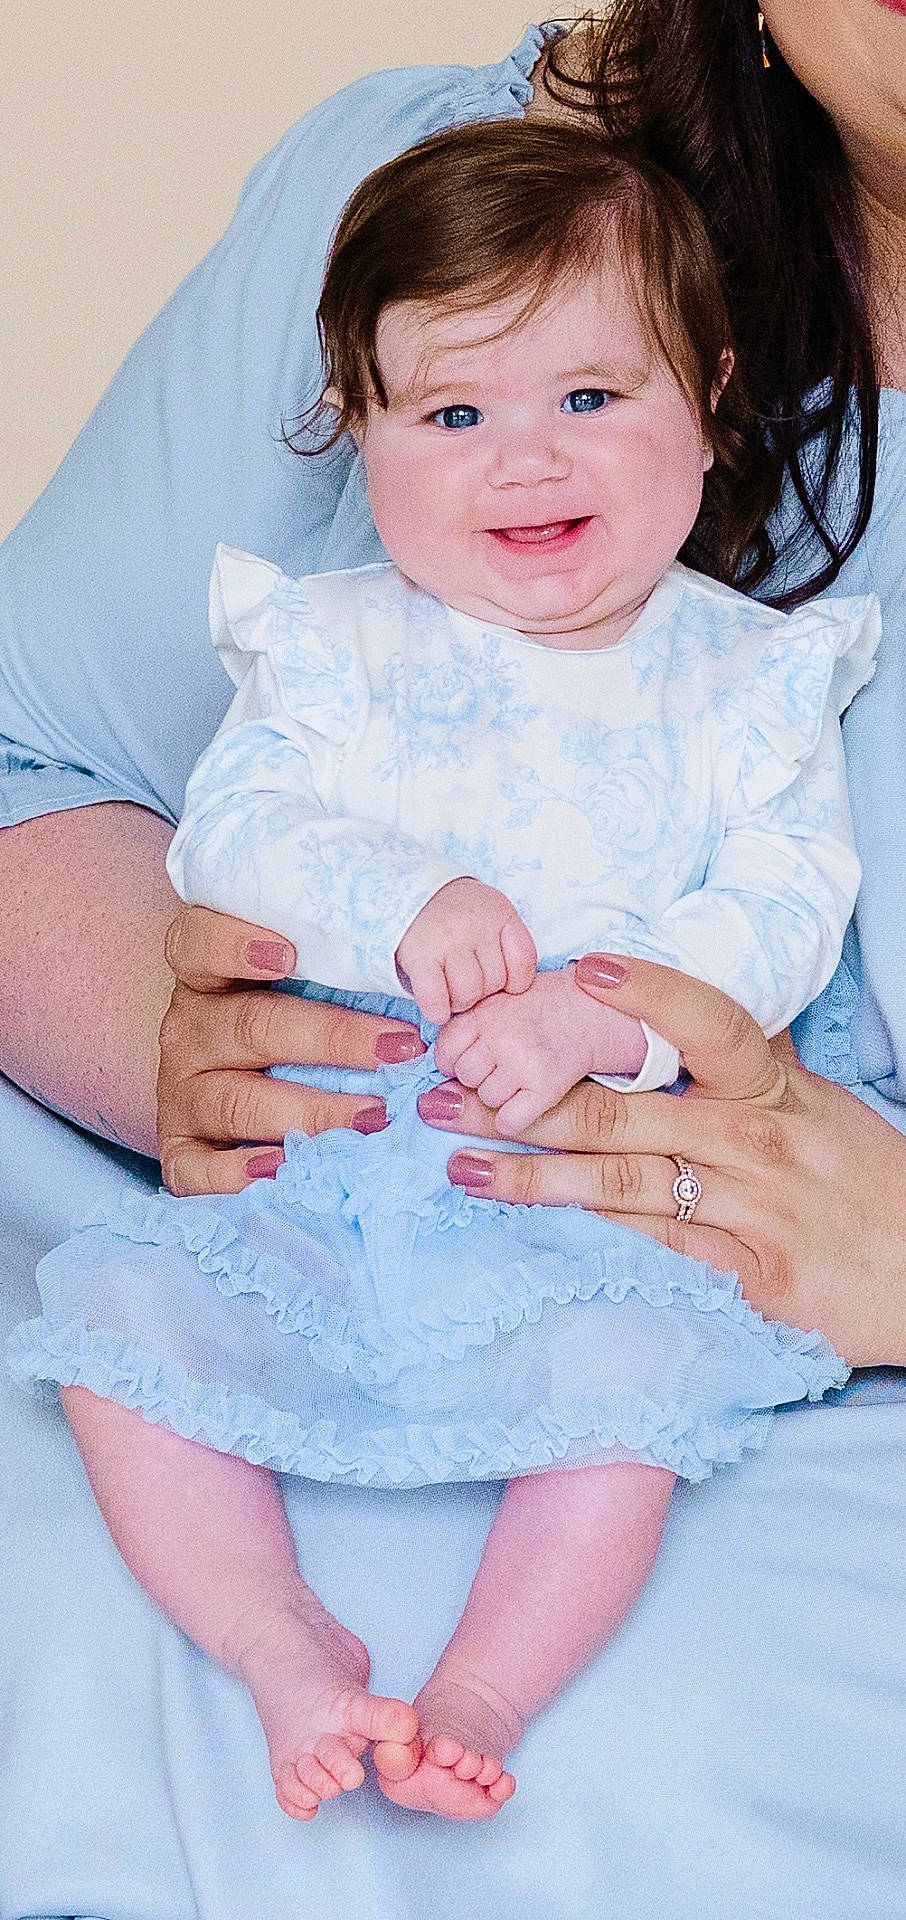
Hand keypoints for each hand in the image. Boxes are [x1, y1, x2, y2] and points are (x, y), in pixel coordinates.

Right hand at [158, 905, 424, 1195]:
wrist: (233, 1093)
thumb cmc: (291, 1021)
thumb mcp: (307, 984)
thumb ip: (341, 968)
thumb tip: (423, 970)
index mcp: (207, 976)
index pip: (197, 944)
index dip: (234, 944)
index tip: (288, 954)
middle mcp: (188, 1030)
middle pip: (250, 1026)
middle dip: (331, 1038)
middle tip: (400, 1048)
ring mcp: (180, 1093)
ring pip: (237, 1100)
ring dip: (310, 1111)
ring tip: (375, 1117)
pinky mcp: (179, 1150)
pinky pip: (196, 1167)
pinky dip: (236, 1173)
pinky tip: (284, 1169)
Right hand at [394, 877, 536, 1024]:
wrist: (412, 895)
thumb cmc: (459, 918)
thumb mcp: (492, 917)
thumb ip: (508, 948)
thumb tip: (511, 995)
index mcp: (500, 914)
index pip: (524, 962)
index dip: (514, 980)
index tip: (500, 978)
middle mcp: (476, 925)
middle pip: (495, 983)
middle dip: (483, 991)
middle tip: (467, 980)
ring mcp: (447, 940)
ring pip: (468, 994)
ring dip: (459, 1002)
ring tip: (450, 989)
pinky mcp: (419, 956)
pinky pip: (436, 1000)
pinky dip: (438, 1012)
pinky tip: (437, 1008)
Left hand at [418, 954, 905, 1366]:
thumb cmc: (866, 1181)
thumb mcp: (817, 1106)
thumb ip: (749, 1066)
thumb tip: (682, 1016)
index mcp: (771, 1090)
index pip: (711, 1023)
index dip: (651, 995)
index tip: (587, 969)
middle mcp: (756, 1143)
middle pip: (621, 1115)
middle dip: (523, 1105)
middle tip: (445, 1092)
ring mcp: (749, 1213)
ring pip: (619, 1188)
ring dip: (530, 1178)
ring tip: (460, 1167)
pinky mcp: (746, 1279)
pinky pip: (650, 1251)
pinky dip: (586, 1238)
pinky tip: (531, 1230)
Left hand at [435, 966, 645, 1131]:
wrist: (590, 1012)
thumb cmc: (536, 1010)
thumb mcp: (495, 1003)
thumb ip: (464, 1032)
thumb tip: (431, 1086)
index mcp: (483, 1012)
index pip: (444, 1053)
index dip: (456, 1060)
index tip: (476, 1057)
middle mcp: (501, 1036)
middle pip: (464, 1077)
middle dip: (479, 1076)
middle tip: (503, 1065)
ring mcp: (523, 1063)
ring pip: (485, 1100)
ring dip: (498, 1096)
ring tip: (520, 1076)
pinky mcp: (546, 1088)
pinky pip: (507, 1121)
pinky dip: (513, 1118)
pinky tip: (526, 1101)